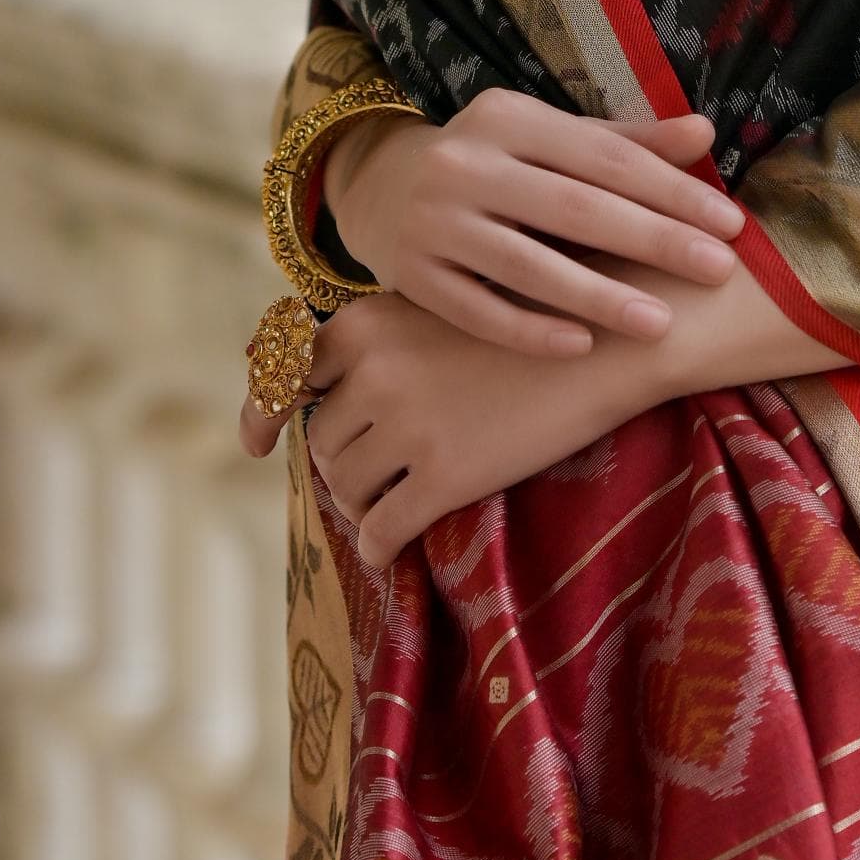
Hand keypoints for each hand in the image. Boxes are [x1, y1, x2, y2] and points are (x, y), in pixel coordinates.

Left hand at [282, 287, 666, 567]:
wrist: (608, 339)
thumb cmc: (527, 320)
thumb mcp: (439, 308)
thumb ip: (378, 343)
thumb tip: (311, 394)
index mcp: (362, 323)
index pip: (286, 377)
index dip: (262, 413)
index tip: (251, 442)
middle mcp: (373, 372)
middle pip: (321, 441)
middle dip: (343, 460)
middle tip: (375, 471)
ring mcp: (407, 425)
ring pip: (343, 487)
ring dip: (360, 503)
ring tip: (390, 503)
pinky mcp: (445, 476)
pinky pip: (380, 530)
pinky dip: (377, 546)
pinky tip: (389, 551)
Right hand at [322, 90, 744, 356]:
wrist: (381, 188)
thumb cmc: (495, 165)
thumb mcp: (550, 140)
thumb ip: (626, 143)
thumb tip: (704, 131)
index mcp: (508, 118)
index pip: (605, 158)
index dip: (671, 191)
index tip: (730, 224)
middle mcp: (464, 163)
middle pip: (573, 208)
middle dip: (652, 241)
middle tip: (717, 272)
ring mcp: (433, 221)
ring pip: (526, 265)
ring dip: (598, 296)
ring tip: (660, 323)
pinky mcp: (410, 275)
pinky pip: (477, 310)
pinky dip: (530, 330)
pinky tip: (582, 346)